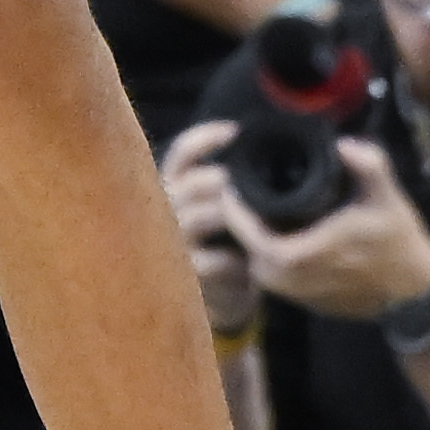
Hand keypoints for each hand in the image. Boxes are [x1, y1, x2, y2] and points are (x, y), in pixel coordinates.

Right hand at [159, 121, 261, 336]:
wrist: (224, 297)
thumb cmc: (227, 243)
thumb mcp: (225, 208)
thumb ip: (230, 184)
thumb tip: (262, 152)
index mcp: (175, 186)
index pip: (183, 152)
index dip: (206, 138)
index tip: (236, 131)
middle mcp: (168, 208)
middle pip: (194, 182)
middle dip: (225, 181)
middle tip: (249, 186)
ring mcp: (176, 241)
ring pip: (205, 215)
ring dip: (234, 217)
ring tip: (256, 223)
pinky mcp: (190, 272)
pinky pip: (218, 259)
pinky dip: (239, 260)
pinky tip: (250, 263)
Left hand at [229, 140, 429, 321]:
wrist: (418, 290)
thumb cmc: (400, 242)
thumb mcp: (389, 198)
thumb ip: (370, 166)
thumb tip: (344, 144)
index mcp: (311, 255)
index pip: (255, 241)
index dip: (237, 216)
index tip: (233, 187)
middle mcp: (301, 281)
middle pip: (250, 256)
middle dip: (241, 227)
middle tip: (240, 195)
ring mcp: (306, 296)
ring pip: (261, 271)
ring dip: (254, 245)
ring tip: (254, 212)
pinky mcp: (312, 303)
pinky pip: (278, 282)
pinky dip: (270, 260)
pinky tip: (277, 235)